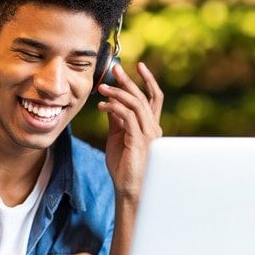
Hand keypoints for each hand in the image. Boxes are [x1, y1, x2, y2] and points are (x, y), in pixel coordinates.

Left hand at [97, 62, 162, 200]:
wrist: (128, 188)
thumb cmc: (123, 164)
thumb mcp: (117, 136)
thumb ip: (116, 120)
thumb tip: (109, 102)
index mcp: (150, 126)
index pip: (153, 98)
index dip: (147, 80)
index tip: (137, 66)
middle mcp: (153, 128)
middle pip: (143, 97)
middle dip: (129, 81)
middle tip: (115, 69)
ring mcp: (148, 134)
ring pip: (136, 105)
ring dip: (118, 93)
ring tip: (102, 88)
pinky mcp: (140, 141)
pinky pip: (128, 118)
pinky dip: (114, 108)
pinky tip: (102, 106)